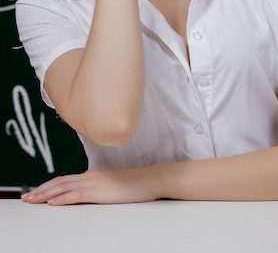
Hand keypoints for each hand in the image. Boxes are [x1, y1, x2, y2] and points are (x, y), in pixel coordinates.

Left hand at [21, 167, 160, 205]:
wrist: (151, 179)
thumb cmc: (135, 185)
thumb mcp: (112, 188)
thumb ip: (98, 190)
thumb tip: (86, 197)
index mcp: (92, 176)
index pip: (64, 180)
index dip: (48, 186)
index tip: (34, 192)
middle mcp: (90, 176)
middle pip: (60, 182)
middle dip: (40, 189)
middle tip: (25, 197)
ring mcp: (95, 182)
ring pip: (64, 187)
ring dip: (45, 193)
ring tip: (31, 200)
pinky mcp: (100, 191)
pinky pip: (77, 195)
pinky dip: (62, 198)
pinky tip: (52, 203)